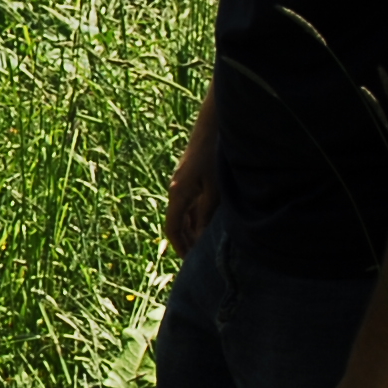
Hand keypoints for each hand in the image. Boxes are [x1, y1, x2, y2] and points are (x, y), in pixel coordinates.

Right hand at [165, 113, 218, 254]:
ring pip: (185, 212)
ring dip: (194, 228)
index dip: (180, 247)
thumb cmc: (215, 156)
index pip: (173, 228)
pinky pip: (192, 201)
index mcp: (179, 195)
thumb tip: (200, 239)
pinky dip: (198, 215)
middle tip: (199, 259)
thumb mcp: (214, 191)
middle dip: (187, 241)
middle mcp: (177, 189)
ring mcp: (184, 182)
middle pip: (178, 222)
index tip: (189, 263)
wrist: (214, 124)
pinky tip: (211, 220)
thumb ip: (206, 216)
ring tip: (206, 244)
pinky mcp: (193, 175)